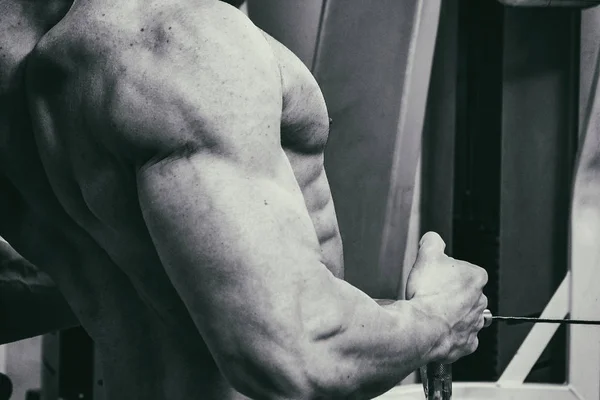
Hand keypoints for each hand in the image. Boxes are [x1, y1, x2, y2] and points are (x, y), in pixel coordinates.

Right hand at [405, 232, 487, 363]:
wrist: (422, 327)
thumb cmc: (427, 293)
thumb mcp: (427, 255)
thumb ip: (432, 242)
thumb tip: (432, 238)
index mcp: (476, 277)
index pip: (463, 269)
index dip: (446, 272)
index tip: (434, 276)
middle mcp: (481, 301)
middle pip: (465, 293)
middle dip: (450, 293)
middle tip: (431, 293)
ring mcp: (475, 324)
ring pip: (465, 316)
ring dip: (452, 314)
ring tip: (432, 313)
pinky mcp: (467, 344)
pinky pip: (460, 337)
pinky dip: (450, 334)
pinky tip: (436, 329)